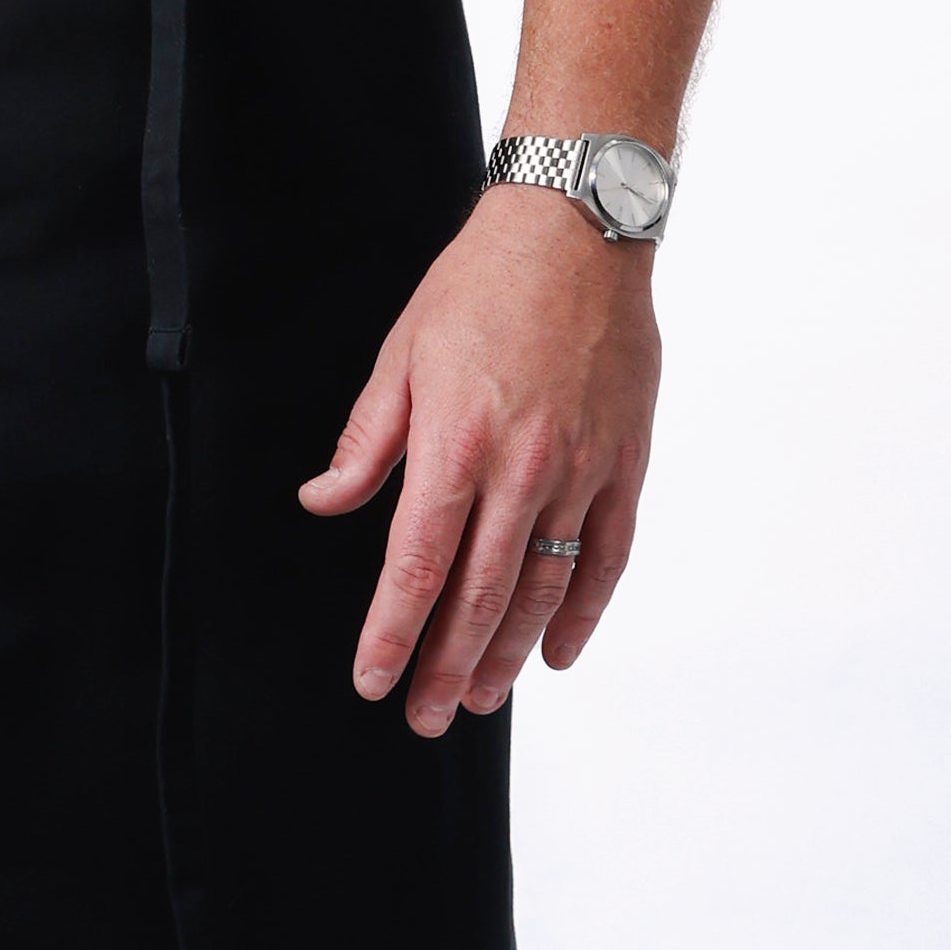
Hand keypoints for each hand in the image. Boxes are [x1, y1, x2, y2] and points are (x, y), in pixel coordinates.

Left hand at [300, 193, 659, 729]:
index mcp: (454, 443)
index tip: (374, 680)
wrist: (577, 232)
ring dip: (510, 653)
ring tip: (482, 698)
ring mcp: (583, 470)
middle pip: (480, 596)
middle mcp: (522, 468)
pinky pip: (607, 556)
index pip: (416, 566)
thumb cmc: (479, 286)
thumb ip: (365, 442)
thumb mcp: (400, 356)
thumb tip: (324, 502)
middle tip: (427, 717)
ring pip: (546, 588)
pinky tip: (559, 652)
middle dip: (447, 666)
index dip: (394, 634)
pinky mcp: (625, 463)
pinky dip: (584, 612)